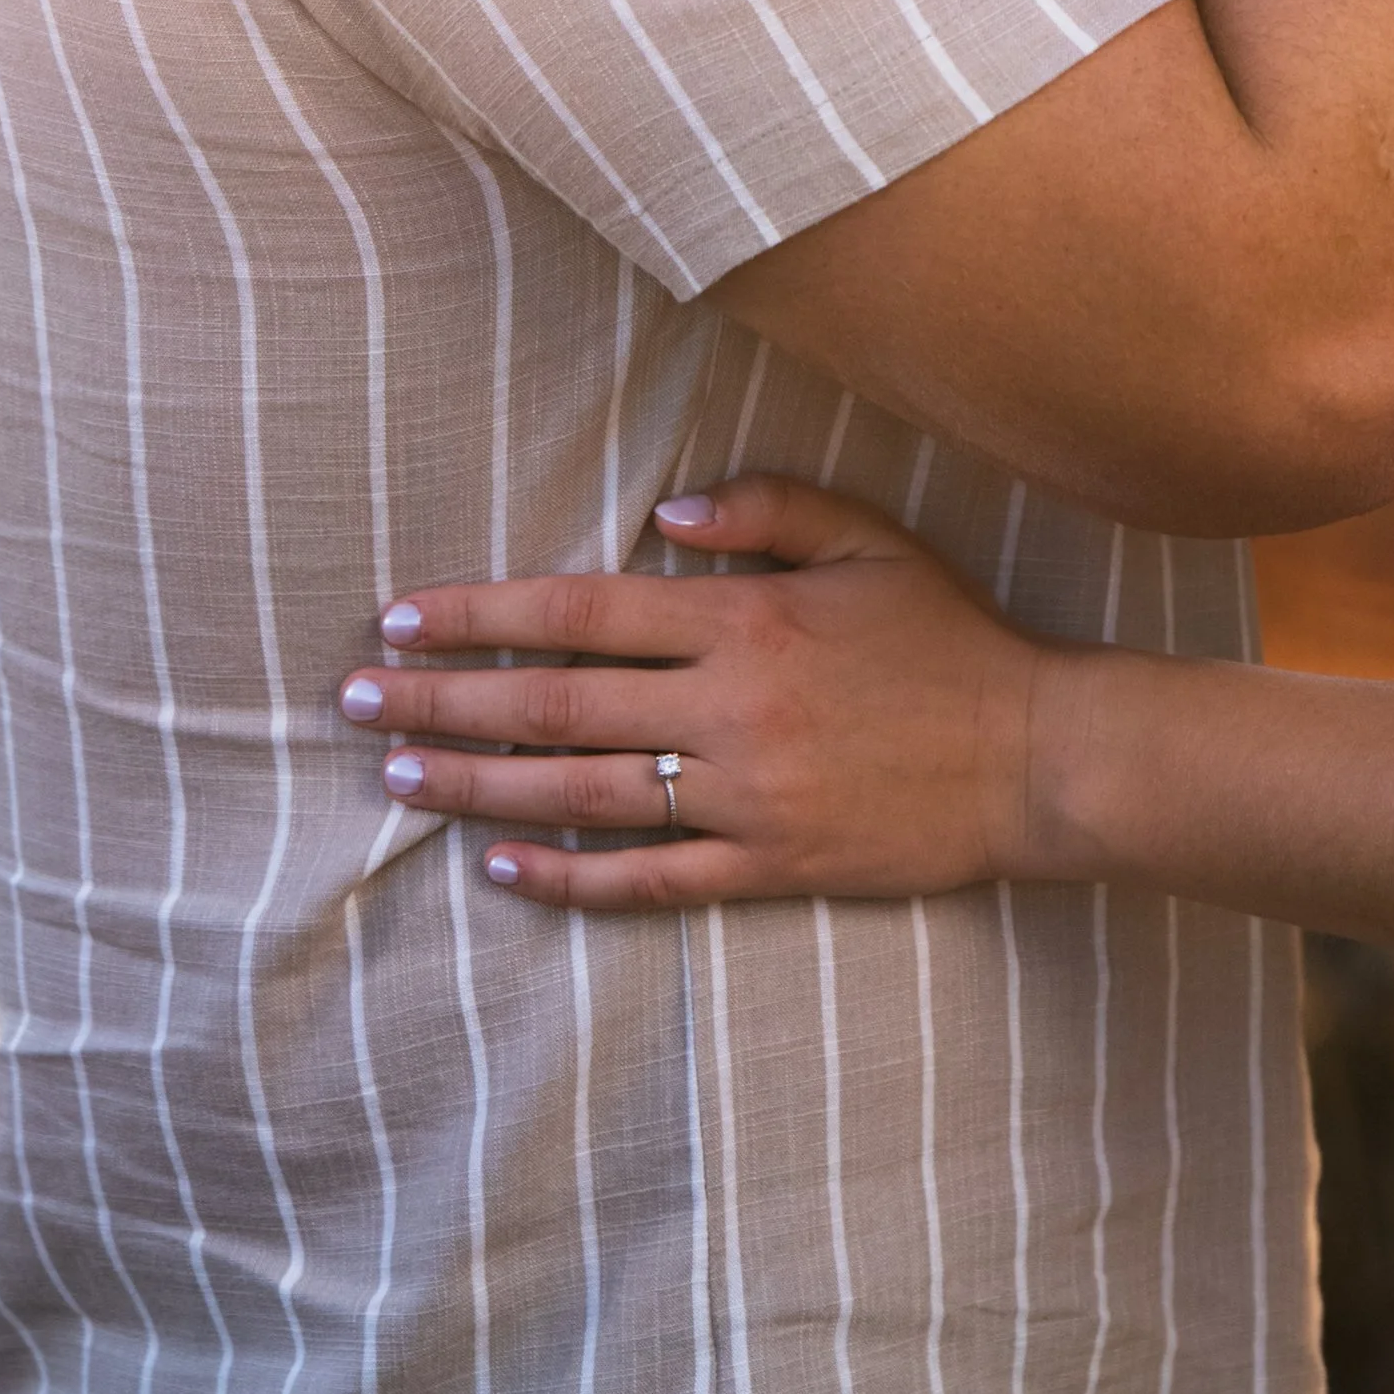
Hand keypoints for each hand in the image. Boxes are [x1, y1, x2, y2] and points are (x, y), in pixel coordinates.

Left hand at [337, 477, 1046, 912]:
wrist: (1037, 759)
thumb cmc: (951, 640)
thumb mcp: (871, 540)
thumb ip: (768, 512)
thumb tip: (663, 517)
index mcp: (746, 621)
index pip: (581, 613)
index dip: (482, 616)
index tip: (402, 619)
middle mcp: (729, 709)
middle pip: (557, 707)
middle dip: (444, 705)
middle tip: (356, 706)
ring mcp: (745, 798)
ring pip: (583, 797)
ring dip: (481, 790)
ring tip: (400, 781)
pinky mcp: (769, 869)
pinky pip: (649, 881)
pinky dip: (569, 880)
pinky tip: (502, 870)